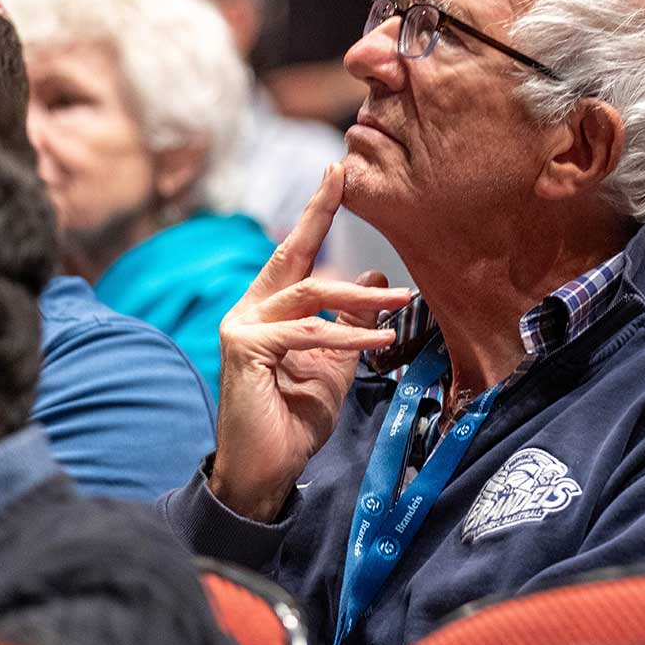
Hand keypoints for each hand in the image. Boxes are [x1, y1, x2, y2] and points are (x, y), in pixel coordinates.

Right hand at [210, 164, 411, 520]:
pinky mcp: (246, 350)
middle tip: (346, 178)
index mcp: (268, 310)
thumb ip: (352, 323)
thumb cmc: (294, 420)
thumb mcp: (335, 364)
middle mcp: (249, 310)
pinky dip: (348, 335)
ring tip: (402, 300)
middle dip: (320, 213)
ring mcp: (242, 328)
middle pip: (292, 255)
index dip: (316, 214)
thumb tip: (376, 279)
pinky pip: (307, 333)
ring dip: (361, 296)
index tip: (337, 174)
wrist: (266, 471)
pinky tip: (380, 338)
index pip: (296, 255)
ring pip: (310, 294)